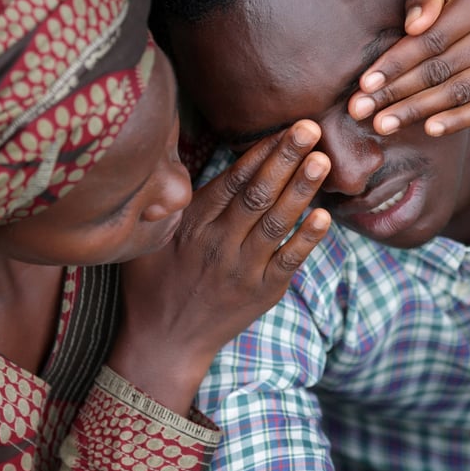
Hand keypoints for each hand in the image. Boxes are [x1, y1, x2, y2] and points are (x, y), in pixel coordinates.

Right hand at [108, 120, 330, 413]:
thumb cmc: (150, 284)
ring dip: (301, 189)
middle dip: (285, 158)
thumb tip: (175, 164)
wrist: (162, 343)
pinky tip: (324, 215)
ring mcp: (241, 269)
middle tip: (310, 128)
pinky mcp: (261, 292)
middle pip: (257, 193)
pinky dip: (307, 238)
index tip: (281, 128)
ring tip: (323, 159)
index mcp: (190, 224)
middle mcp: (216, 243)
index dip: (259, 152)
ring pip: (276, 221)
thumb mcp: (144, 240)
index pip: (231, 180)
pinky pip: (288, 260)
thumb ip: (168, 205)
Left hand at [349, 0, 469, 136]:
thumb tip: (412, 26)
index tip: (365, 83)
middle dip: (398, 93)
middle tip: (362, 110)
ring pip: (460, 91)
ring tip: (383, 123)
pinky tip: (430, 129)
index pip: (433, 39)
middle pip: (443, 69)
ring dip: (418, 111)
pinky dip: (457, 120)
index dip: (397, 63)